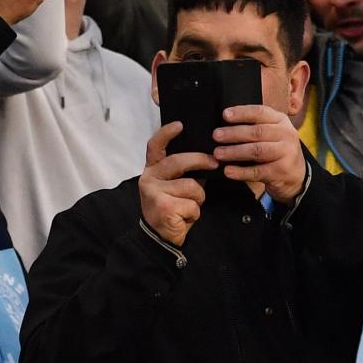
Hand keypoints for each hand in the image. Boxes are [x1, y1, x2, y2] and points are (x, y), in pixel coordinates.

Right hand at [136, 121, 215, 249]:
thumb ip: (184, 171)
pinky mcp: (163, 208)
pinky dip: (194, 213)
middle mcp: (148, 179)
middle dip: (200, 161)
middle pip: (178, 161)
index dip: (166, 133)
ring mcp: (154, 193)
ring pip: (191, 186)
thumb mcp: (175, 186)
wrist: (160, 238)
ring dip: (198, 199)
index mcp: (152, 170)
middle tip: (214, 163)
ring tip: (189, 207)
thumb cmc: (172, 207)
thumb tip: (207, 156)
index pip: (154, 146)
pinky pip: (192, 204)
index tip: (181, 124)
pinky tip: (185, 218)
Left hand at [213, 102, 307, 203]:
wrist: (297, 176)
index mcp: (281, 120)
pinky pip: (258, 171)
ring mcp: (286, 153)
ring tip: (218, 153)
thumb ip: (254, 126)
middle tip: (216, 135)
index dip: (242, 113)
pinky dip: (241, 172)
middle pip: (257, 132)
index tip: (224, 115)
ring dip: (234, 152)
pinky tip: (228, 171)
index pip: (260, 112)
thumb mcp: (272, 133)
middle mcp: (286, 134)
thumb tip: (225, 123)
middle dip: (234, 133)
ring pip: (257, 151)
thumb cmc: (277, 150)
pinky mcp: (281, 172)